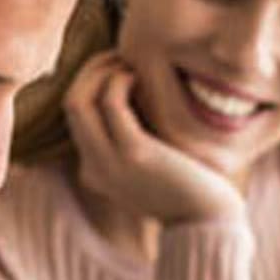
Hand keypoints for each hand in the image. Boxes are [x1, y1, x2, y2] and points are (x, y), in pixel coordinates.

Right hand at [63, 51, 244, 224]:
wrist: (209, 224)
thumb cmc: (190, 189)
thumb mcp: (153, 165)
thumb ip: (137, 139)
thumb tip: (137, 98)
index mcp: (94, 170)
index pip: (75, 116)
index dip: (91, 83)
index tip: (118, 67)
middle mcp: (93, 166)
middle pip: (71, 103)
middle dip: (91, 70)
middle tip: (121, 56)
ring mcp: (109, 161)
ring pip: (79, 100)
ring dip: (101, 70)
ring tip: (129, 63)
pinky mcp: (134, 153)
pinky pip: (110, 102)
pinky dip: (119, 80)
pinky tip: (139, 77)